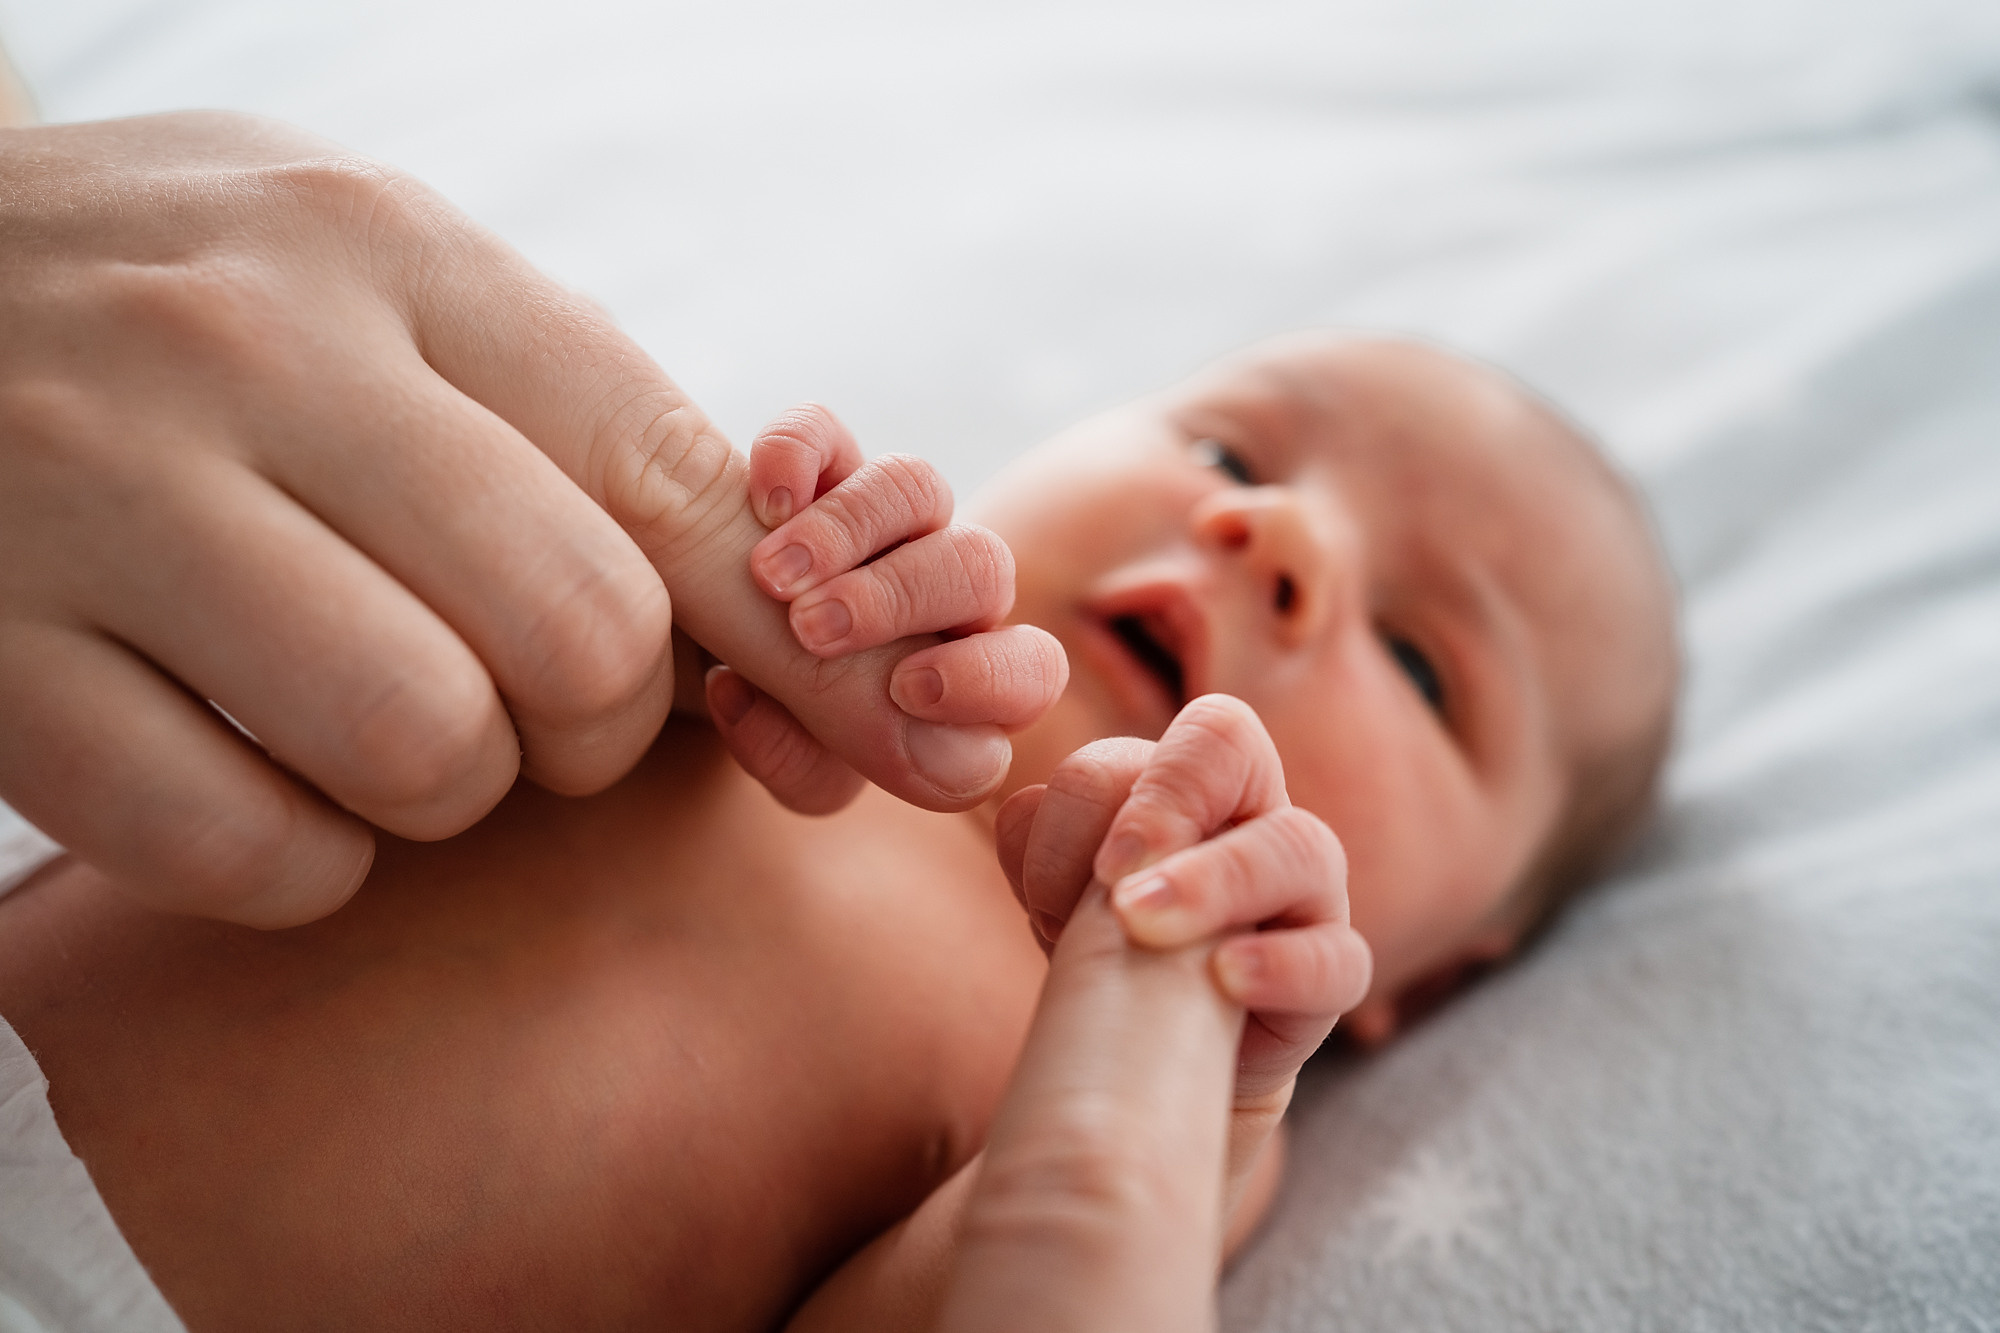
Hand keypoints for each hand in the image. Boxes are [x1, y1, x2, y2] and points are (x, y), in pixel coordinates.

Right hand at [0, 114, 1035, 927]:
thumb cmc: (182, 305)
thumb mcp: (377, 284)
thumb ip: (572, 424)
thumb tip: (807, 618)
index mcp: (394, 257)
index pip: (677, 483)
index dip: (810, 645)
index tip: (899, 740)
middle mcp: (258, 356)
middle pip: (581, 635)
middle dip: (600, 726)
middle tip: (533, 706)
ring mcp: (104, 500)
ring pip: (429, 747)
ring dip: (450, 790)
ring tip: (383, 722)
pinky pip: (250, 844)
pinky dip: (302, 856)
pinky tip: (260, 774)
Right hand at [702, 405, 1067, 813]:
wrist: (652, 645)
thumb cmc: (739, 702)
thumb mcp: (783, 742)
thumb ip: (838, 755)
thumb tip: (946, 762)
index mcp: (952, 675)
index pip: (1030, 671)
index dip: (989, 678)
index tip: (908, 691)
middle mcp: (933, 592)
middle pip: (984, 567)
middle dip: (900, 597)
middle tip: (812, 629)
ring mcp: (877, 519)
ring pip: (919, 487)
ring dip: (846, 529)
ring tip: (767, 576)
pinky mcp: (815, 460)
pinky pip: (824, 433)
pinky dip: (794, 455)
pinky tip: (762, 501)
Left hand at [995, 693, 1371, 1107]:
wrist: (1156, 1071)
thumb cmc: (1112, 960)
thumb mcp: (1064, 897)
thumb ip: (1041, 844)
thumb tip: (1021, 807)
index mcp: (1200, 786)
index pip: (1200, 728)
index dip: (1134, 778)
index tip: (1090, 865)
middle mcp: (1260, 821)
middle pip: (1241, 754)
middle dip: (1168, 800)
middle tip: (1109, 877)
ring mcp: (1308, 898)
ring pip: (1300, 849)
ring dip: (1214, 880)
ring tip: (1140, 926)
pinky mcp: (1328, 987)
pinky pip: (1337, 961)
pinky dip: (1281, 966)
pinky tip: (1224, 981)